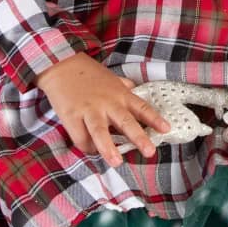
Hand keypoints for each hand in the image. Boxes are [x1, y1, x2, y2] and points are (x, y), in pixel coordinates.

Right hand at [35, 55, 170, 166]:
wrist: (60, 64)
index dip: (154, 119)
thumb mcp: (110, 77)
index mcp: (120, 94)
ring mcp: (89, 110)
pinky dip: (87, 147)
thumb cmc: (87, 72)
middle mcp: (107, 103)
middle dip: (139, 138)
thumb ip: (122, 85)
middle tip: (150, 151)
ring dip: (109, 148)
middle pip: (126, 122)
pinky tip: (91, 150)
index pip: (141, 108)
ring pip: (101, 132)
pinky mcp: (71, 116)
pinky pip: (81, 137)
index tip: (166, 129)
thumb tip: (133, 88)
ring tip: (117, 162)